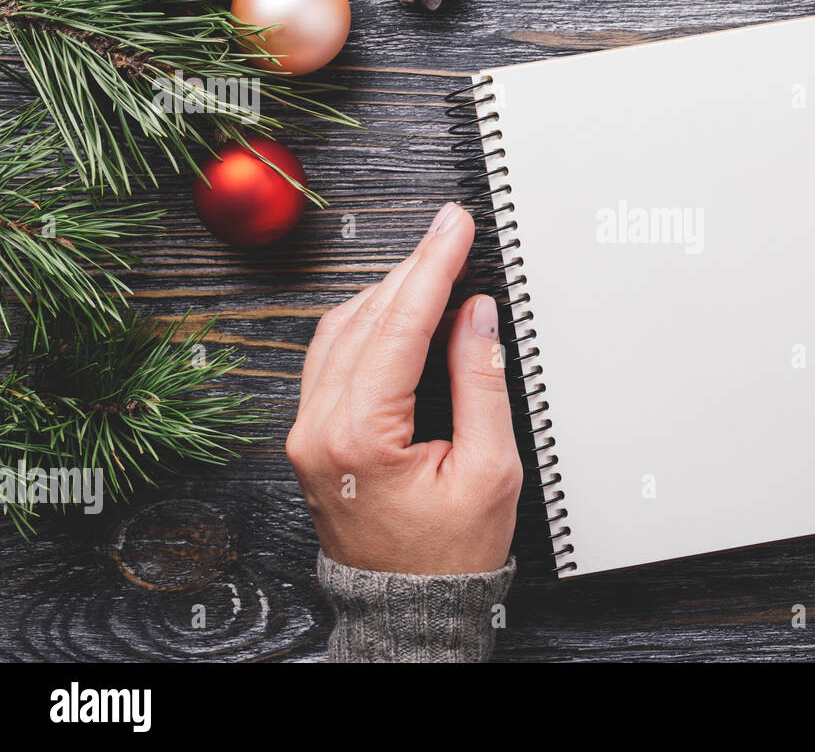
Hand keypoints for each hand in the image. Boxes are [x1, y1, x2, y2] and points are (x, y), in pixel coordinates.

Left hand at [286, 202, 521, 574]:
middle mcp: (318, 428)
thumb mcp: (489, 469)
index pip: (397, 326)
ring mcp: (307, 431)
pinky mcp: (312, 433)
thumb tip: (474, 316)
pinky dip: (369, 321)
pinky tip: (401, 309)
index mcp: (358, 437)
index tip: (455, 227)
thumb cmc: (448, 553)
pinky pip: (333, 355)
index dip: (432, 267)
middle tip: (452, 232)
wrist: (408, 606)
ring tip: (436, 265)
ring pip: (341, 329)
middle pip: (364, 318)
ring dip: (388, 291)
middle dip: (412, 269)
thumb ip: (479, 382)